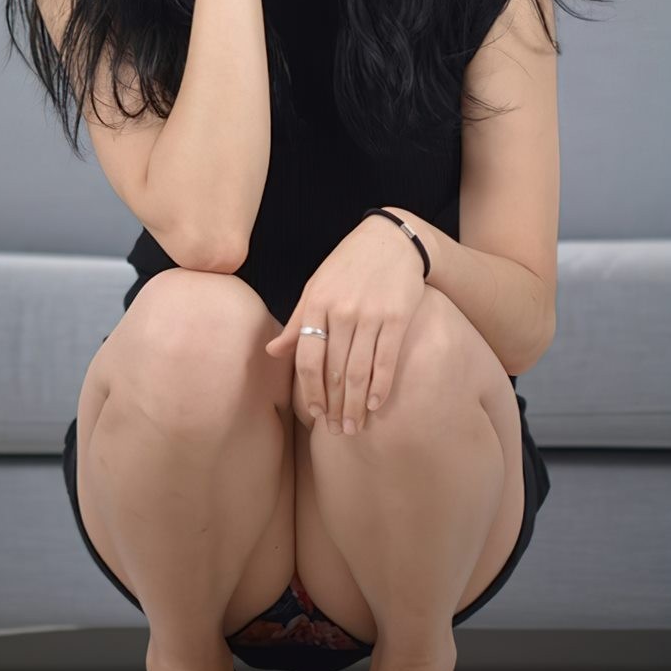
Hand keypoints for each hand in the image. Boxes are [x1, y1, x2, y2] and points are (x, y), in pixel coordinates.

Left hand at [264, 215, 427, 434]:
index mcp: (317, 304)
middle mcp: (342, 311)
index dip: (310, 392)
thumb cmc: (348, 266)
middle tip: (338, 431)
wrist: (391, 239)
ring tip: (356, 426)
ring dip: (357, 404)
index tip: (316, 414)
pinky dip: (382, 386)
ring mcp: (371, 314)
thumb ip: (298, 322)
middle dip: (335, 406)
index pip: (308, 359)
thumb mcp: (316, 287)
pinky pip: (387, 359)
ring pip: (360, 370)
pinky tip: (377, 404)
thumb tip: (272, 352)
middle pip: (334, 371)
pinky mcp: (398, 316)